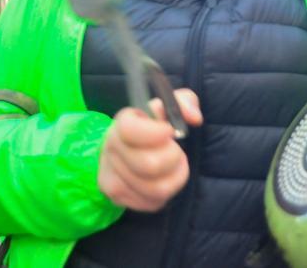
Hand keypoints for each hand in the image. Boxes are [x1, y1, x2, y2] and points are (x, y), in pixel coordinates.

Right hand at [98, 88, 202, 211]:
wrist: (125, 149)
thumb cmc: (152, 126)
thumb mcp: (169, 107)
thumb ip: (185, 103)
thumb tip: (194, 118)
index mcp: (122, 122)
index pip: (131, 130)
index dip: (156, 133)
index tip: (169, 131)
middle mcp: (111, 149)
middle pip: (150, 165)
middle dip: (173, 158)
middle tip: (175, 150)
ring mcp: (111, 175)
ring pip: (155, 189)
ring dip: (174, 177)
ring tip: (173, 165)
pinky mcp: (117, 197)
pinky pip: (152, 202)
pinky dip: (166, 192)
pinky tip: (163, 179)